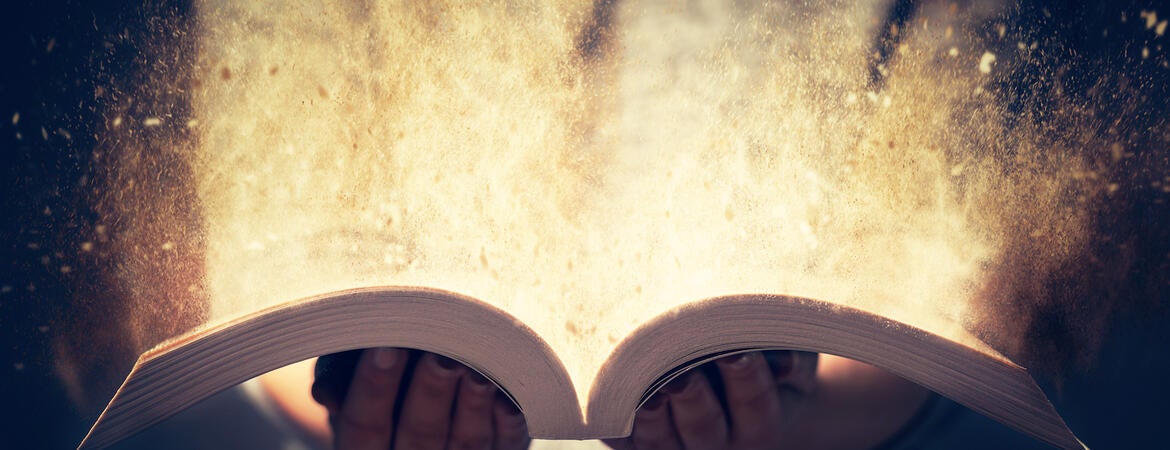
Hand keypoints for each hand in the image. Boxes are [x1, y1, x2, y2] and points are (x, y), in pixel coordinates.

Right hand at [311, 348, 530, 449]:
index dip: (374, 386)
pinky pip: (507, 444)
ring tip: (476, 366)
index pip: (365, 424)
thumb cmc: (379, 386)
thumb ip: (339, 378)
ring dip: (473, 403)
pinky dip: (509, 418)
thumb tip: (328, 390)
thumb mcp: (348, 384)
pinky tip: (507, 388)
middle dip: (430, 391)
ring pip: (467, 443)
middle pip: (419, 433)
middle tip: (438, 353)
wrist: (415, 417)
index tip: (385, 347)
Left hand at [603, 350, 817, 449]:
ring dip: (651, 415)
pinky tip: (613, 397)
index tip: (734, 351)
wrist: (731, 387)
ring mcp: (673, 449)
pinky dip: (615, 422)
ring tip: (647, 388)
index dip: (746, 377)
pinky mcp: (635, 445)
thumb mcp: (786, 354)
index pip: (755, 402)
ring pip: (659, 441)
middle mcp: (717, 445)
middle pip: (704, 426)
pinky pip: (622, 440)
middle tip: (680, 373)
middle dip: (693, 397)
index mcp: (759, 423)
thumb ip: (792, 355)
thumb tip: (784, 362)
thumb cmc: (762, 358)